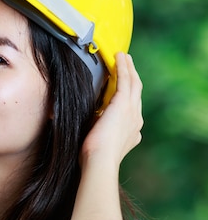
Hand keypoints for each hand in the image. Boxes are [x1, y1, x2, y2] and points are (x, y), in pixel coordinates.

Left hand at [80, 52, 143, 168]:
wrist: (100, 162)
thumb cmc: (93, 159)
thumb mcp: (97, 143)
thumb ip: (94, 132)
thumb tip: (82, 123)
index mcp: (131, 133)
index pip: (131, 110)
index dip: (128, 98)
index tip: (122, 91)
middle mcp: (136, 121)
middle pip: (136, 94)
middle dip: (132, 79)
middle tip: (128, 66)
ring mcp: (132, 112)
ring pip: (133, 84)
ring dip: (129, 69)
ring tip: (124, 58)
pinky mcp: (124, 104)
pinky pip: (126, 80)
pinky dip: (124, 67)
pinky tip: (120, 57)